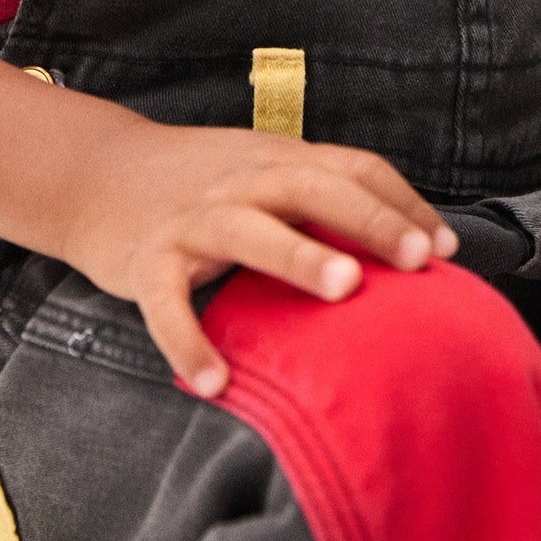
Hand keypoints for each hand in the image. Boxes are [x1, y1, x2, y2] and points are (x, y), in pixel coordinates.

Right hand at [63, 120, 457, 395]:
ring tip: (343, 289)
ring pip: (249, 229)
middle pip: (313, 187)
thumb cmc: (198, 181)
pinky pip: (167, 302)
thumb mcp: (261, 169)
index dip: (401, 202)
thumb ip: (320, 195)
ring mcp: (193, 217)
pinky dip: (188, 340)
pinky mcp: (146, 258)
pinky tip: (214, 380)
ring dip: (298, 255)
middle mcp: (241, 180)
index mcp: (277, 159)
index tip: (444, 246)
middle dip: (369, 220)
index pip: (352, 167)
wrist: (96, 172)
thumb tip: (404, 241)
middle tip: (417, 258)